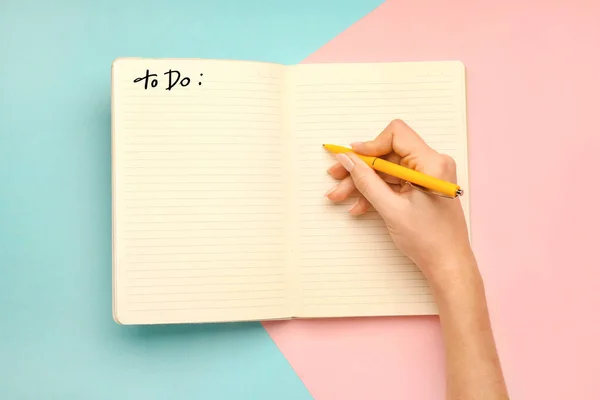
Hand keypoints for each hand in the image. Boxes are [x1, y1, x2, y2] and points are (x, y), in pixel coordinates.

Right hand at [325, 119, 473, 284]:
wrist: (448, 264)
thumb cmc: (429, 239)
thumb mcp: (391, 209)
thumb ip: (366, 181)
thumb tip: (347, 159)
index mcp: (432, 163)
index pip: (396, 135)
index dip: (370, 145)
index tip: (350, 159)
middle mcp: (432, 165)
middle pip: (387, 153)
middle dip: (360, 167)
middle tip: (336, 176)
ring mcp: (426, 177)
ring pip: (386, 170)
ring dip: (362, 182)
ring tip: (340, 196)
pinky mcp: (421, 189)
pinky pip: (393, 183)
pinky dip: (375, 192)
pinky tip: (358, 206)